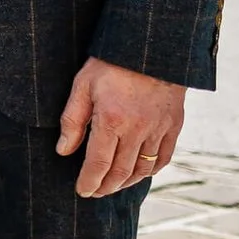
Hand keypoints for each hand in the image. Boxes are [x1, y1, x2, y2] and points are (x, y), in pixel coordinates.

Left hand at [54, 58, 184, 198]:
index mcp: (112, 121)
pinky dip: (151, 170)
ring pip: (143, 168)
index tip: (81, 191)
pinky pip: (164, 157)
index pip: (98, 163)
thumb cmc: (111, 63)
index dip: (89, 181)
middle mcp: (137, 130)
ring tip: (112, 186)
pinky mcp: (174, 125)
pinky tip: (139, 173)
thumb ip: (72, 120)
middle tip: (94, 192)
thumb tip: (64, 150)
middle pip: (120, 171)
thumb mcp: (82, 85)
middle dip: (105, 186)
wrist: (152, 46)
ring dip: (126, 183)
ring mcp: (159, 129)